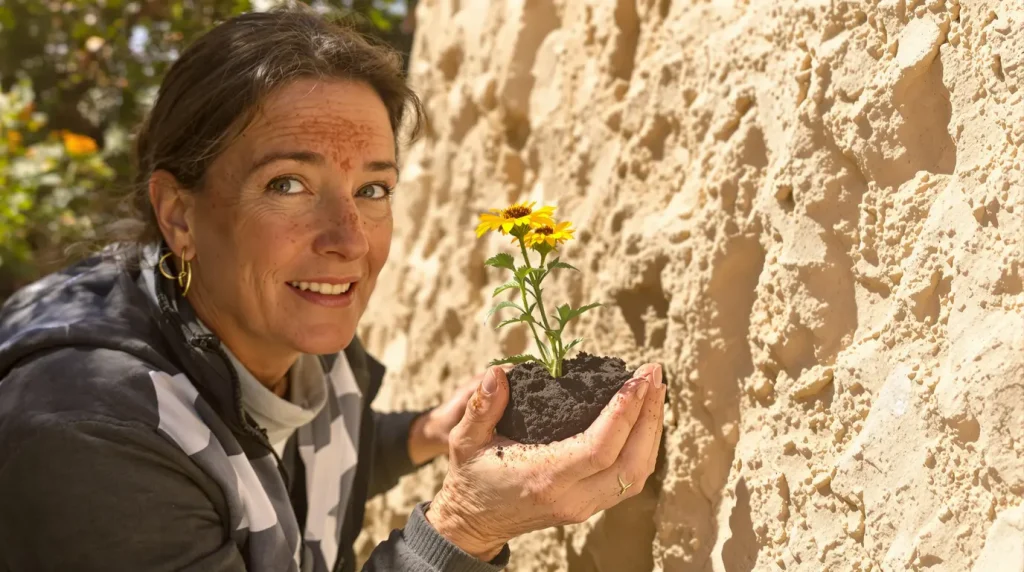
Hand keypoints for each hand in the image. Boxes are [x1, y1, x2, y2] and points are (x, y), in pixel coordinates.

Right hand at [425, 363, 665, 560]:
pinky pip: (630, 477)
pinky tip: (644, 416)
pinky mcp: (591, 505)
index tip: (636, 380)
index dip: (624, 413)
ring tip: (655, 389)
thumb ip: (480, 407)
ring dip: (653, 430)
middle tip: (654, 373)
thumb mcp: (464, 440)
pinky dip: (645, 445)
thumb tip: (497, 373)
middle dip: (650, 415)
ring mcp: (585, 506)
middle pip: (631, 462)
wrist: (474, 522)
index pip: (599, 449)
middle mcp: (572, 498)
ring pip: (637, 472)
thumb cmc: (471, 476)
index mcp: (544, 478)